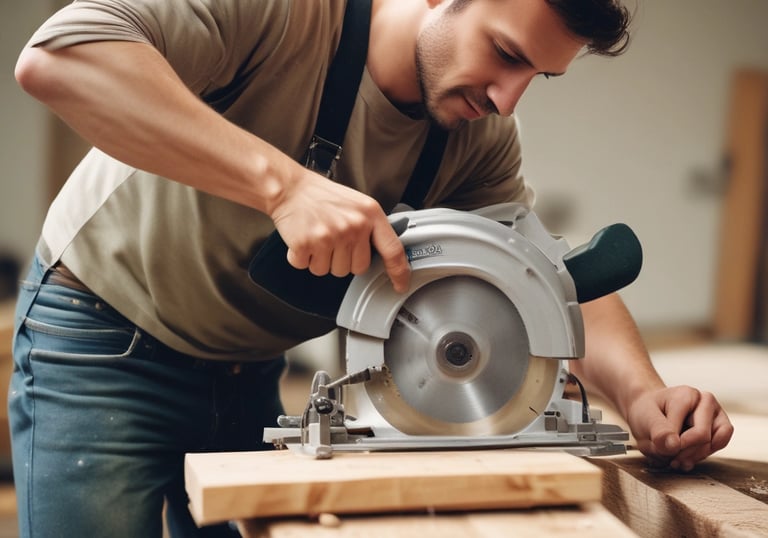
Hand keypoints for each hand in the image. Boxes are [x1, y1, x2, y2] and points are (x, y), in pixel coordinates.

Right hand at [269, 167, 409, 291]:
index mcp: (370, 214)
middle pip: (357, 268)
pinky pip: (308, 267)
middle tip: (332, 239)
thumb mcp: (357, 204)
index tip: (400, 285)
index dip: (399, 272)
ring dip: (321, 260)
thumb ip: (370, 227)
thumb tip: (382, 253)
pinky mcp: (307, 243)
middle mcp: (353, 225)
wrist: (289, 187)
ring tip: (317, 237)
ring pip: (331, 271)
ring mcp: (330, 235)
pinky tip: (303, 240)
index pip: (393, 250)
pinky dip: (301, 258)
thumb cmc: (321, 196)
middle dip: (343, 260)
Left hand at [625, 385, 733, 470]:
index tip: (658, 446)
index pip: (695, 433)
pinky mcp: (718, 427)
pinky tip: (683, 458)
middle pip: (705, 440)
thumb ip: (659, 431)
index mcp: (688, 395)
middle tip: (664, 454)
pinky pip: (717, 447)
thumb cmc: (647, 411)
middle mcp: (706, 401)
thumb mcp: (645, 418)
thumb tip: (674, 446)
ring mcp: (714, 414)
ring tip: (672, 457)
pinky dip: (700, 456)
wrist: (646, 412)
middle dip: (683, 453)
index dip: (678, 446)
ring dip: (691, 457)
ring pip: (713, 445)